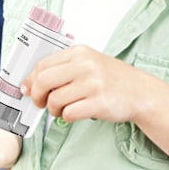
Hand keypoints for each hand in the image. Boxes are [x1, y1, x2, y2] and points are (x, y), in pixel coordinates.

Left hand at [22, 45, 145, 123]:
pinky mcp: (99, 103)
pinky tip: (75, 113)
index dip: (31, 80)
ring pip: (55, 100)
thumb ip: (61, 69)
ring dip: (54, 110)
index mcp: (79, 52)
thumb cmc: (110, 79)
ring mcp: (93, 84)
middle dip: (37, 96)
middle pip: (44, 81)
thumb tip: (29, 84)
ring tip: (63, 109)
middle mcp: (85, 65)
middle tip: (41, 103)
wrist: (140, 91)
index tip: (28, 90)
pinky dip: (67, 117)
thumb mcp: (87, 63)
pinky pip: (69, 113)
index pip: (43, 65)